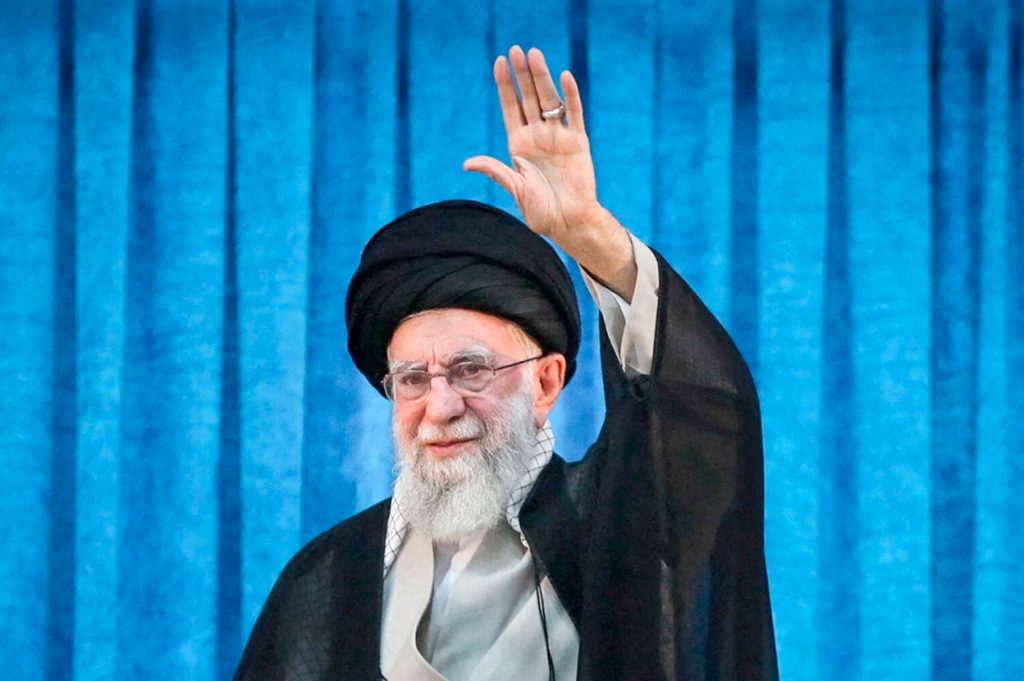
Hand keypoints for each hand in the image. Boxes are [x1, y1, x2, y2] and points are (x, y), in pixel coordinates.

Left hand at [464, 46, 636, 299]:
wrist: (569, 222)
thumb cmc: (540, 211)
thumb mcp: (515, 189)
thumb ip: (496, 171)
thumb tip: (467, 163)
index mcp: (519, 146)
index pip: (510, 108)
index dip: (505, 86)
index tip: (499, 62)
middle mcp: (538, 137)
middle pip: (529, 98)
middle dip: (522, 75)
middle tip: (516, 50)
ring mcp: (558, 137)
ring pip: (550, 100)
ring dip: (542, 78)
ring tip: (534, 54)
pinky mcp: (578, 142)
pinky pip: (575, 113)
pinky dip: (571, 95)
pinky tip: (564, 76)